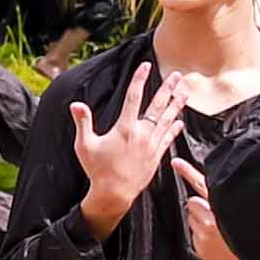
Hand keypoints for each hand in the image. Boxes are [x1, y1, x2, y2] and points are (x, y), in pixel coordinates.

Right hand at [72, 65, 184, 232]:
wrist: (114, 194)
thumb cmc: (97, 170)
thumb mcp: (84, 145)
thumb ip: (83, 122)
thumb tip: (76, 104)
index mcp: (124, 128)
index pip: (133, 97)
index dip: (139, 80)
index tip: (146, 66)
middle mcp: (141, 135)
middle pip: (157, 106)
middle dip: (167, 89)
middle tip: (176, 75)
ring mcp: (151, 146)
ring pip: (166, 120)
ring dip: (176, 106)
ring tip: (184, 93)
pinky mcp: (155, 157)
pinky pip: (167, 139)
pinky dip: (174, 128)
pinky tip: (179, 121)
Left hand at [173, 166, 238, 259]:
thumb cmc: (250, 237)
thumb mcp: (245, 211)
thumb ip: (229, 199)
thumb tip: (214, 196)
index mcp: (225, 205)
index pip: (202, 183)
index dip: (187, 171)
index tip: (175, 163)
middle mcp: (211, 219)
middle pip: (192, 203)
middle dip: (200, 209)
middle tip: (216, 220)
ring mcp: (203, 234)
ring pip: (192, 219)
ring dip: (201, 223)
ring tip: (219, 233)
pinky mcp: (199, 247)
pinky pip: (194, 236)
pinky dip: (202, 238)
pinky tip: (216, 243)